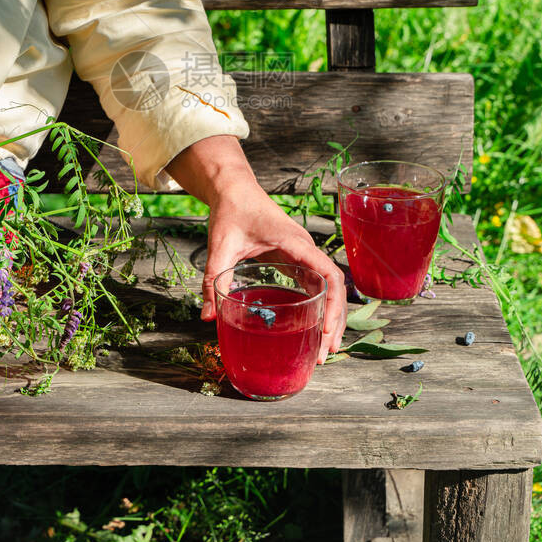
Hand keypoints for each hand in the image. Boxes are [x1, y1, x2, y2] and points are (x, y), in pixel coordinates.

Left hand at [201, 180, 347, 364]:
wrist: (233, 188)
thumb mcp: (221, 244)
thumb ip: (213, 278)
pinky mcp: (294, 258)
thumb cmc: (231, 209)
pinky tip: (312, 327)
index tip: (327, 329)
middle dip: (334, 320)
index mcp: (295, 242)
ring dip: (329, 316)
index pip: (328, 273)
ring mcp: (302, 254)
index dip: (334, 303)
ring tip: (323, 349)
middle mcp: (305, 249)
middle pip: (334, 287)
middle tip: (325, 353)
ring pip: (327, 288)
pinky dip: (318, 306)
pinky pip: (314, 284)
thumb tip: (207, 315)